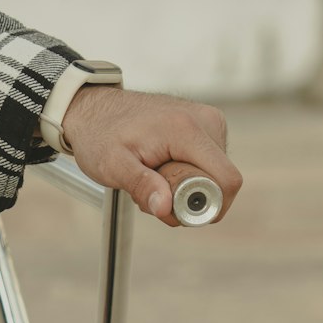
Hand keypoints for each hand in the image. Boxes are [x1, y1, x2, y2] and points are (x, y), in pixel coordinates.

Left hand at [60, 87, 242, 225]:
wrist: (96, 110)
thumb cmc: (101, 136)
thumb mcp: (113, 166)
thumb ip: (141, 186)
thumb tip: (166, 208)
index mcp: (188, 130)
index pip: (226, 180)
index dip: (210, 208)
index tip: (177, 212)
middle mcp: (207, 120)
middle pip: (219, 181)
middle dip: (189, 200)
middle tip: (152, 194)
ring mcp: (209, 121)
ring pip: (213, 175)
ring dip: (184, 189)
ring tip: (153, 177)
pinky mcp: (206, 125)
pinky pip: (207, 164)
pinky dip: (186, 176)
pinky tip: (161, 169)